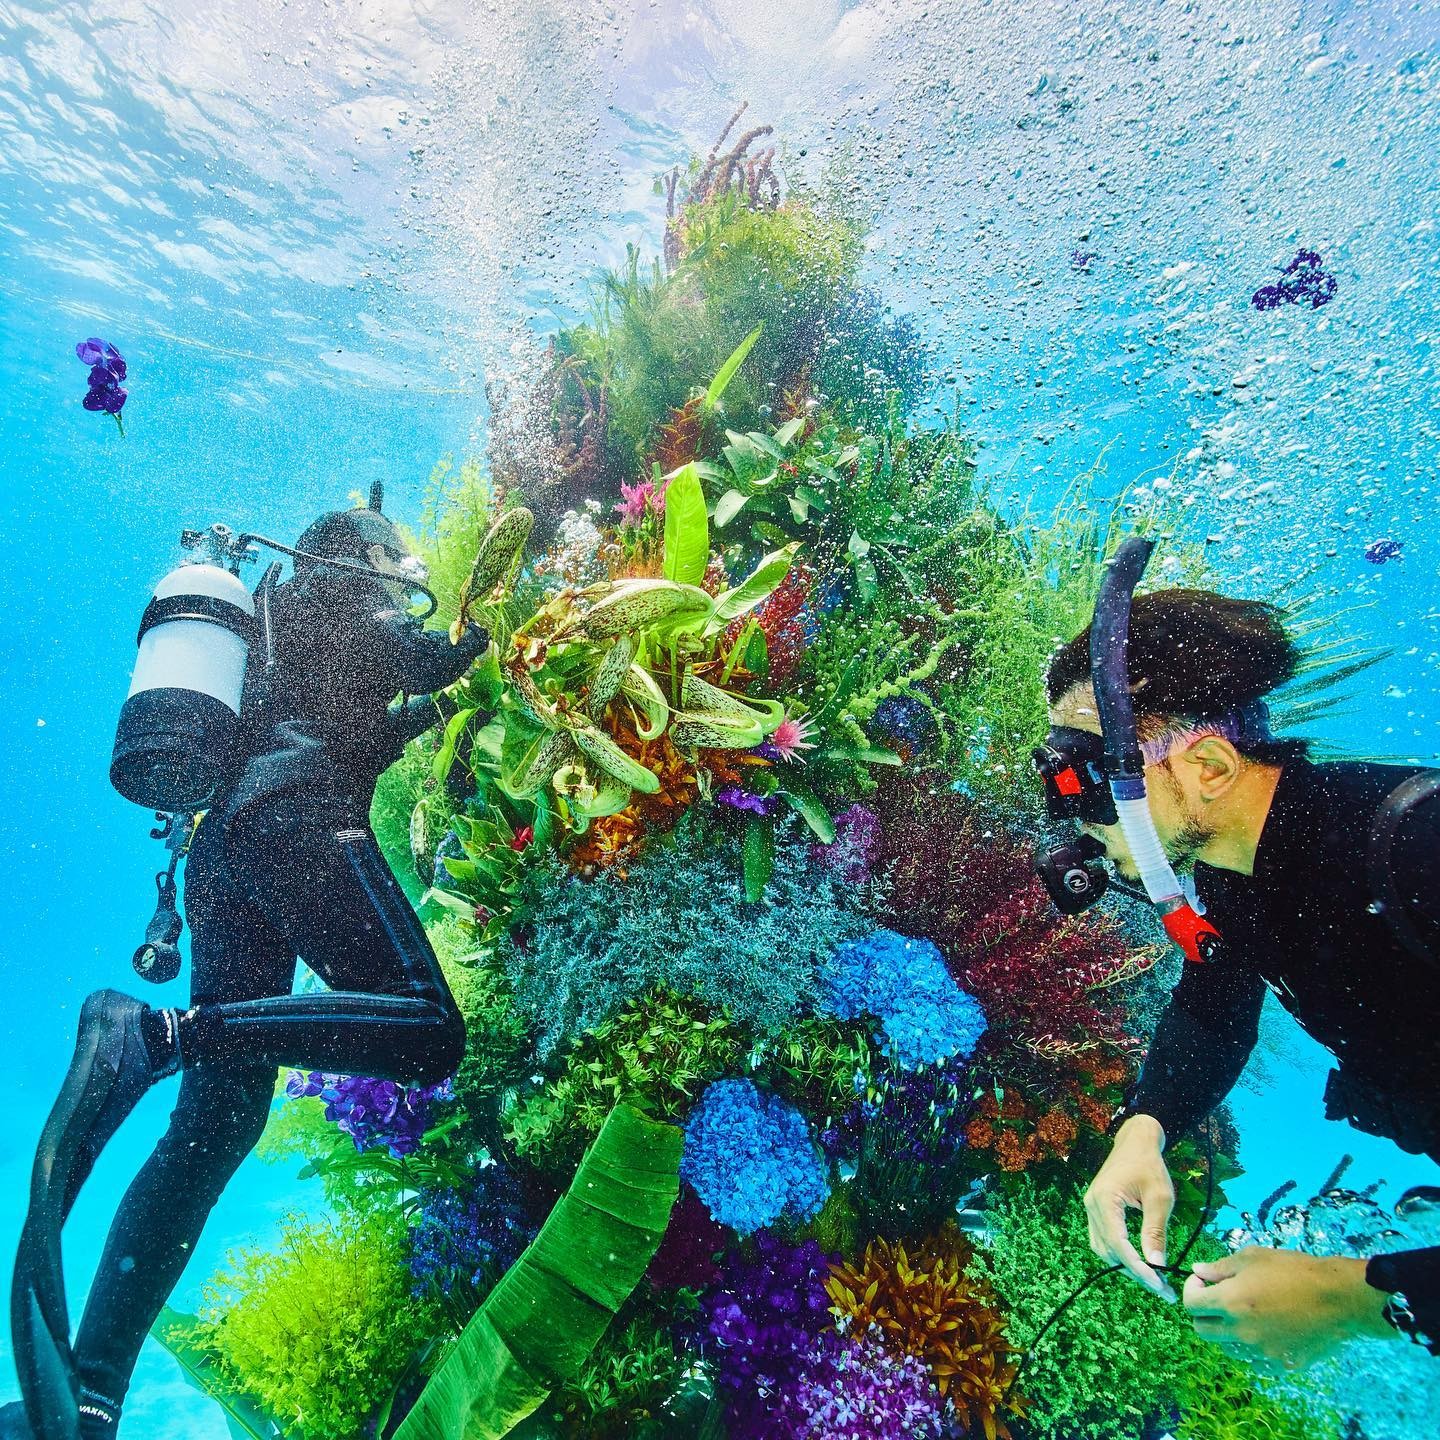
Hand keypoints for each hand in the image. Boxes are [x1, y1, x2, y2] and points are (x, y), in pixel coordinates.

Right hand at [1084, 1113, 1176, 1299]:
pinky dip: (1120, 1253)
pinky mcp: (1096, 1209)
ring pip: (1103, 1248)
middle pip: (1109, 1251)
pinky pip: (1103, 1239)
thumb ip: (1155, 1231)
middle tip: (1163, 1289)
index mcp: (1105, 1200)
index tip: (1161, 1286)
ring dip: (1126, 1266)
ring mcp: (1091, 1207)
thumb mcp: (1160, 1197)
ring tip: (1153, 1279)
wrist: (1136, 1141)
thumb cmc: (1150, 1165)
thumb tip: (1157, 1265)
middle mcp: (1092, 1205)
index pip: (1119, 1245)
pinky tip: (1139, 1261)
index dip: (1139, 1269)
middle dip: (1135, 1272)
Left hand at [1183, 1247, 1396, 1368]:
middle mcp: (1241, 1332)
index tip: (1203, 1282)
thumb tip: (1198, 1271)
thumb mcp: (1252, 1258)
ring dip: (1227, 1331)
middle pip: (1202, 1330)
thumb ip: (1220, 1268)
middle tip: (1218, 1298)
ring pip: (1226, 1347)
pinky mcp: (1281, 1366)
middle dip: (1204, 1313)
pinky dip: (1250, 1348)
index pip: (1191, 1305)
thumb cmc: (1293, 1270)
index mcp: (1230, 1302)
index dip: (1192, 1290)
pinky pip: (1252, 1361)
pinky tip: (1264, 1330)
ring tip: (1246, 1313)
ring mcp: (1261, 1353)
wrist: (1338, 1298)